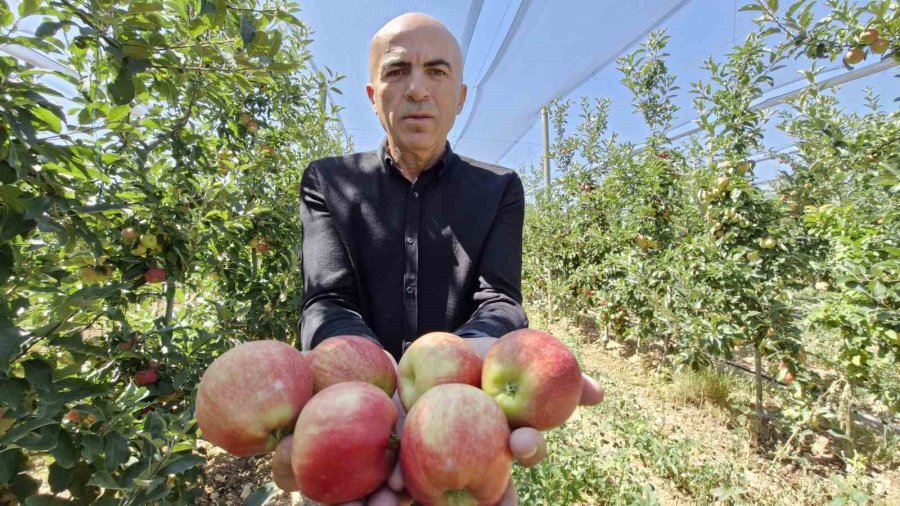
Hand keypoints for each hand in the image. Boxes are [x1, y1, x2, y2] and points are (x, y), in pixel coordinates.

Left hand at [272, 337, 603, 503]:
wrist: (432, 356)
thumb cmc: (484, 362)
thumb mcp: (520, 358)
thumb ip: (560, 375)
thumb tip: (600, 394)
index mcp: (505, 445)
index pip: (522, 458)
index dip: (527, 453)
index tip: (524, 440)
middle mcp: (477, 463)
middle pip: (485, 487)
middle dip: (486, 496)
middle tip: (476, 488)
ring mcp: (439, 466)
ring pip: (435, 494)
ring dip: (422, 498)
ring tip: (409, 494)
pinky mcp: (401, 461)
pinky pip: (392, 480)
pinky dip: (383, 488)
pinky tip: (374, 490)